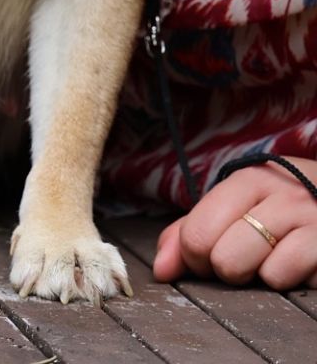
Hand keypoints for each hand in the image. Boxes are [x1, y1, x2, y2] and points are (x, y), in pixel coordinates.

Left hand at [153, 157, 316, 288]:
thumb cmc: (283, 211)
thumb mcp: (238, 208)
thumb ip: (191, 231)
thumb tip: (161, 269)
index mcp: (248, 180)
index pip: (196, 232)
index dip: (195, 257)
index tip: (211, 255)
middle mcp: (278, 194)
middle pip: (220, 258)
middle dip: (228, 268)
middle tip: (248, 257)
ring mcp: (307, 219)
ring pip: (253, 271)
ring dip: (260, 276)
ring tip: (275, 258)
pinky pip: (285, 279)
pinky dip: (289, 282)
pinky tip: (299, 265)